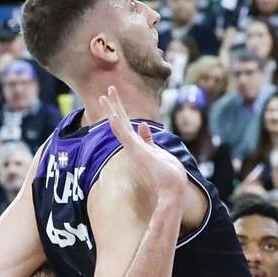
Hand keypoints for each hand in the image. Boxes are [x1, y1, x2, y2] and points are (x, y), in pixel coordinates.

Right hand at [100, 86, 186, 206]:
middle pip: (120, 121)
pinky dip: (118, 127)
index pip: (125, 123)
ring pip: (120, 126)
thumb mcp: (154, 150)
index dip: (118, 109)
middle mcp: (132, 145)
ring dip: (113, 111)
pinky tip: (112, 116)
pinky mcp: (136, 152)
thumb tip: (141, 124)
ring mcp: (133, 148)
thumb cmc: (165, 170)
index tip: (111, 97)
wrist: (172, 186)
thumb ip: (146, 138)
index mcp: (136, 143)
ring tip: (105, 97)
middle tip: (107, 90)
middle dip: (114, 105)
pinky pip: (125, 136)